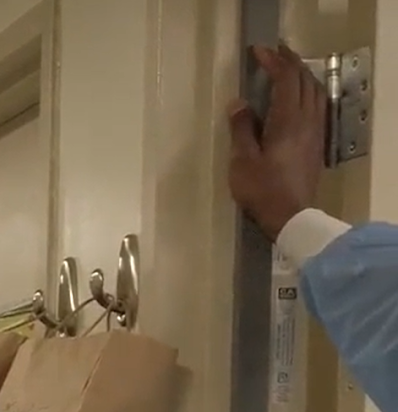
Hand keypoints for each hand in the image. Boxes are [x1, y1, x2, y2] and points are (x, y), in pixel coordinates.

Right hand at [229, 43, 327, 238]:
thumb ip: (242, 129)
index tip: (258, 51)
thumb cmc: (262, 189)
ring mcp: (315, 131)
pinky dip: (307, 92)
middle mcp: (306, 120)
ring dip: (301, 76)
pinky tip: (297, 97)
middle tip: (273, 54)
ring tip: (286, 70)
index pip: (286, 80)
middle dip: (290, 62)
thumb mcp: (242, 160)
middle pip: (304, 81)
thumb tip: (239, 104)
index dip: (274, 61)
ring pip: (315, 92)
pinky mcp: (316, 142)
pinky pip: (317, 105)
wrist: (291, 215)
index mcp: (287, 120)